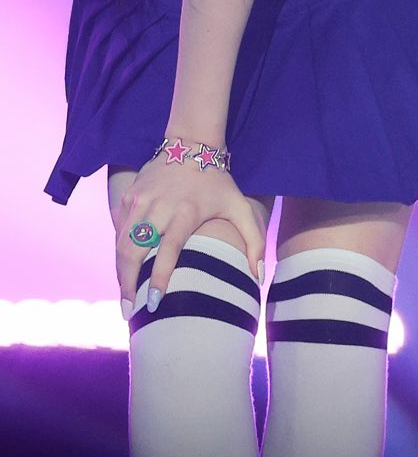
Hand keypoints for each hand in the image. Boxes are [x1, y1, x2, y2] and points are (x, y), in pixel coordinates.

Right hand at [114, 156, 267, 315]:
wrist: (190, 145)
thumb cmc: (218, 182)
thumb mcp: (240, 206)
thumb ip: (254, 240)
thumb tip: (259, 276)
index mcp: (185, 212)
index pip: (167, 251)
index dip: (158, 278)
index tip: (153, 303)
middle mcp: (158, 208)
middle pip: (134, 252)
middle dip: (129, 285)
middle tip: (129, 311)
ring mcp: (139, 202)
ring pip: (121, 245)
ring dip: (120, 273)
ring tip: (125, 297)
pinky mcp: (128, 198)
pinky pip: (119, 232)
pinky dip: (119, 253)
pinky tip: (124, 272)